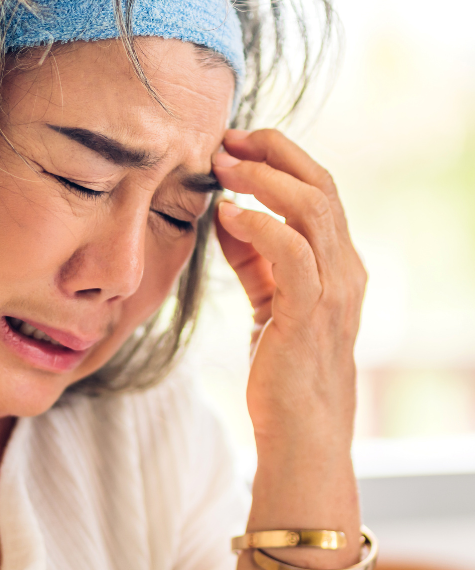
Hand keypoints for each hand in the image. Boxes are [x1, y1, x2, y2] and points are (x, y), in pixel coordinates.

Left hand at [212, 128, 365, 450]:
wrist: (301, 430)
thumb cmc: (282, 368)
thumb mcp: (268, 301)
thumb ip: (254, 258)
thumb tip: (226, 212)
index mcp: (339, 262)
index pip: (318, 190)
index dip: (279, 159)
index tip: (235, 142)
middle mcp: (346, 268)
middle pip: (320, 186)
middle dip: (273, 154)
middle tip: (226, 139)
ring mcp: (334, 289)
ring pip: (312, 210)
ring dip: (264, 180)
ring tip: (222, 166)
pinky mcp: (310, 313)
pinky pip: (291, 253)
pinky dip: (260, 226)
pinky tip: (227, 214)